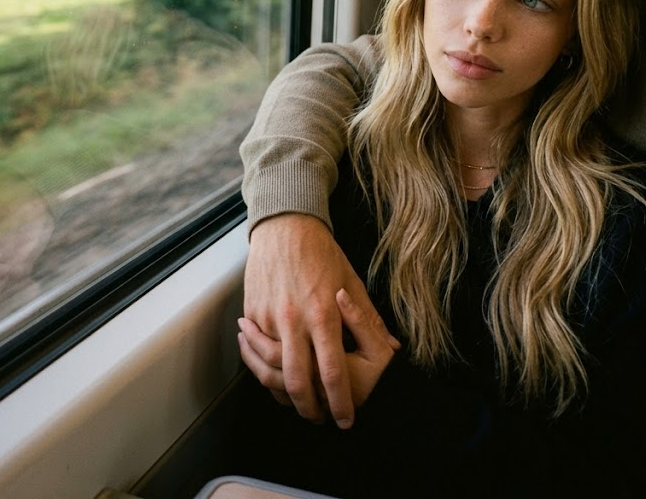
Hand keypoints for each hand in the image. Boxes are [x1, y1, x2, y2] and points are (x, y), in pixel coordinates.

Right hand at [241, 213, 398, 427]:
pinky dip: (264, 368)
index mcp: (324, 313)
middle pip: (297, 381)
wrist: (285, 226)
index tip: (345, 419)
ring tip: (295, 403)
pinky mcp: (253, 312)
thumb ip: (368, 318)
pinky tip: (274, 376)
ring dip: (283, 394)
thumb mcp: (351, 282)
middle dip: (309, 409)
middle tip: (318, 418)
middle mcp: (295, 318)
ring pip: (273, 371)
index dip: (339, 402)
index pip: (332, 372)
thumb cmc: (322, 253)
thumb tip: (392, 346)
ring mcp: (270, 316)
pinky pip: (257, 351)